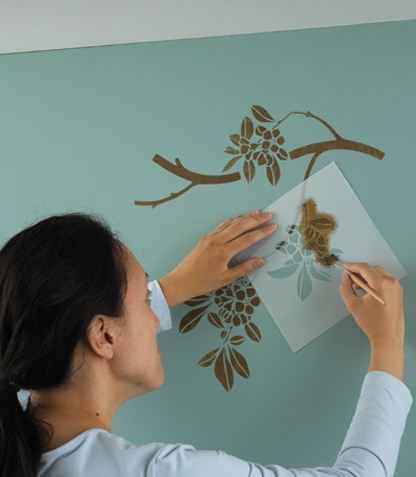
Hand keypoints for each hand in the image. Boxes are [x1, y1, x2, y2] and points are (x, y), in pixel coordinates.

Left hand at [158, 209, 276, 306]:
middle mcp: (217, 241)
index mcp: (224, 252)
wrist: (181, 281)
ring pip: (231, 223)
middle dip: (256, 220)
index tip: (272, 226)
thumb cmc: (202, 282)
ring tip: (256, 212)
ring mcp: (210, 238)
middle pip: (241, 226)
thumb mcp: (226, 279)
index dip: (262, 232)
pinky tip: (237, 218)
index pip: (248, 238)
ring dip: (245, 217)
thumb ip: (244, 268)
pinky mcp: (205, 238)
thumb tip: (260, 261)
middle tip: (268, 215)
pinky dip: (231, 220)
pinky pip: (221, 226)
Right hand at [338, 262, 404, 379]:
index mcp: (381, 284)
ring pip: (379, 273)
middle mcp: (391, 283)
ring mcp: (396, 287)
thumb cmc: (373, 323)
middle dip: (359, 272)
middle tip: (350, 280)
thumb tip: (345, 279)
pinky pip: (385, 280)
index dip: (352, 266)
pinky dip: (375, 282)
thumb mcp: (353, 304)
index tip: (345, 268)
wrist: (387, 337)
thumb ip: (345, 288)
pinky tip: (368, 292)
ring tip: (359, 288)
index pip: (364, 267)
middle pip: (372, 269)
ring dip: (367, 277)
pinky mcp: (398, 292)